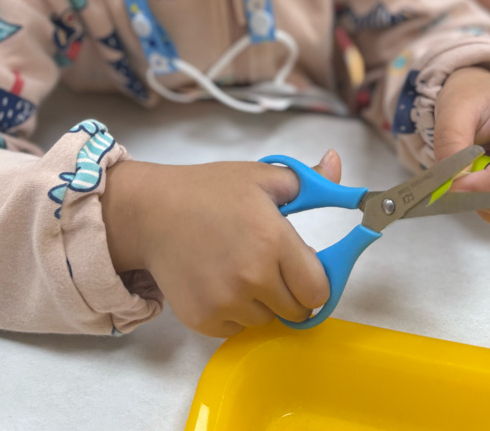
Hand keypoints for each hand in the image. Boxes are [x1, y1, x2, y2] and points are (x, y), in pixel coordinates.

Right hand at [102, 150, 341, 336]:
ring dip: (262, 302)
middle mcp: (252, 277)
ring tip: (239, 267)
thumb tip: (337, 162)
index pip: (319, 289)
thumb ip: (308, 179)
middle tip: (269, 263)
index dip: (315, 278)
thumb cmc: (208, 191)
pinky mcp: (204, 320)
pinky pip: (237, 328)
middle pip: (297, 310)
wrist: (152, 212)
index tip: (303, 265)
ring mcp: (226, 302)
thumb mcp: (260, 177)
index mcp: (272, 240)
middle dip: (290, 290)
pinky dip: (235, 312)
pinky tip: (220, 281)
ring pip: (267, 320)